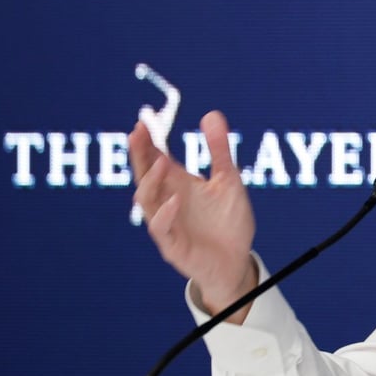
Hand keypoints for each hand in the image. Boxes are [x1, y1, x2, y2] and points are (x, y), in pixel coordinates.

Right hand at [131, 110, 256, 316]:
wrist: (237, 261)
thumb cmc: (228, 221)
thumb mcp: (228, 179)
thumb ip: (219, 149)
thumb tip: (212, 114)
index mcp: (177, 185)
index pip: (155, 159)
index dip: (147, 142)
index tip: (143, 121)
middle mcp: (167, 202)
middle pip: (145, 177)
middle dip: (140, 156)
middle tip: (138, 133)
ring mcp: (168, 225)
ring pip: (147, 203)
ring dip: (151, 182)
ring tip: (160, 162)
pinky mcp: (174, 247)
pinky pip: (162, 230)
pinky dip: (166, 215)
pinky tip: (174, 200)